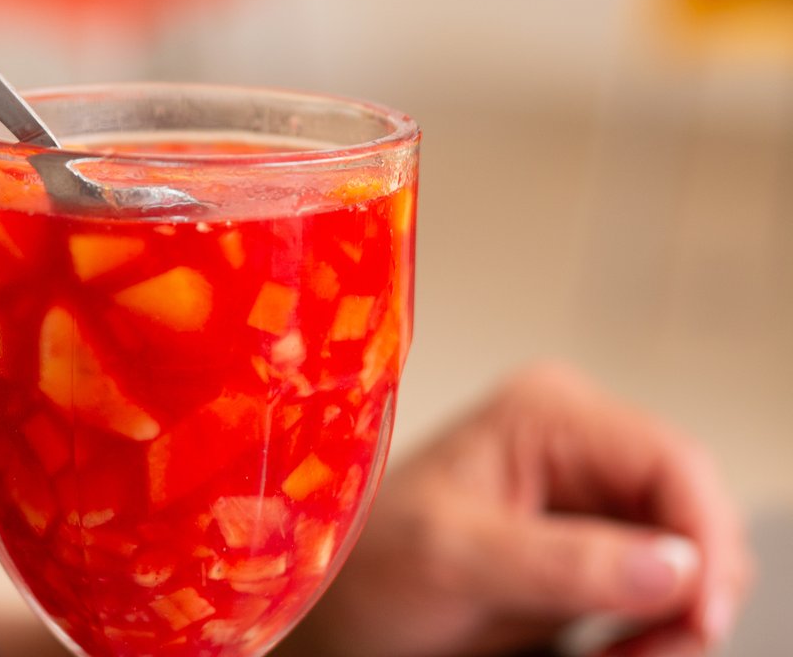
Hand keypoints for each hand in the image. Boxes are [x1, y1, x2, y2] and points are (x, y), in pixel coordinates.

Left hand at [285, 363, 751, 656]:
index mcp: (546, 412)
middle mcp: (579, 440)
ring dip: (677, 614)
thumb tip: (675, 566)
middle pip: (691, 508)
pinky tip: (621, 650)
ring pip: (688, 551)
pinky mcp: (593, 543)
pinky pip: (663, 583)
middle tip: (659, 652)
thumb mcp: (452, 558)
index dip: (704, 536)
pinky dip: (657, 626)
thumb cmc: (366, 558)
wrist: (340, 599)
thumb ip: (561, 562)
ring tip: (627, 656)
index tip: (701, 616)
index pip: (670, 459)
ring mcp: (589, 491)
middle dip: (691, 586)